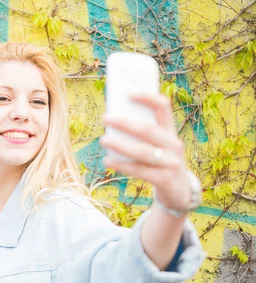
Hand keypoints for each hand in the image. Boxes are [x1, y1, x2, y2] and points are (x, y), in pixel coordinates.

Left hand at [99, 94, 193, 211]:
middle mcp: (174, 144)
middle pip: (148, 130)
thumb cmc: (160, 160)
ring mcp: (172, 162)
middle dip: (125, 123)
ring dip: (120, 145)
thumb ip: (141, 133)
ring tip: (103, 140)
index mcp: (170, 130)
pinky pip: (140, 170)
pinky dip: (122, 165)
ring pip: (143, 151)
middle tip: (105, 118)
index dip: (147, 97)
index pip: (163, 107)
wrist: (179, 190)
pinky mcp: (165, 179)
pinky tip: (107, 160)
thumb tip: (113, 120)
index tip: (128, 92)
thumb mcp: (156, 144)